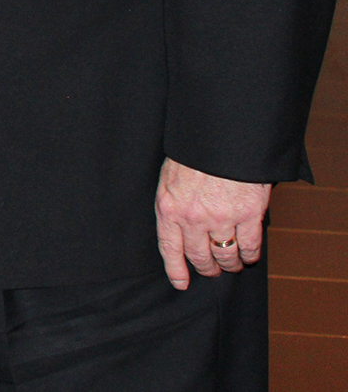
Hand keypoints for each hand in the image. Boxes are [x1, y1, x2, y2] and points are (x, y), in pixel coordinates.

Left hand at [155, 157, 270, 288]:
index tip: (181, 283)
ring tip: (231, 264)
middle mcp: (193, 219)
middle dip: (206, 268)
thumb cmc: (194, 153)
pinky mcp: (248, 215)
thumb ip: (174, 202)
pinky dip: (250, 255)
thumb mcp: (170, 176)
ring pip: (226, 255)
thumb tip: (179, 224)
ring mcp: (222, 218)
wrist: (221, 136)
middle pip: (200, 256)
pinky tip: (249, 256)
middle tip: (211, 271)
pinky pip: (250, 246)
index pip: (169, 248)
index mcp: (169, 207)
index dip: (176, 269)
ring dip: (229, 264)